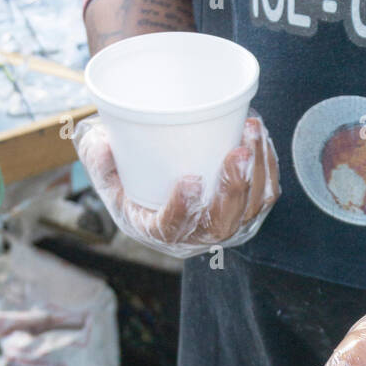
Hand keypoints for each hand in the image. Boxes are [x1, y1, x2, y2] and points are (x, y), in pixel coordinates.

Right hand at [73, 114, 280, 257]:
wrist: (158, 181)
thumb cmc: (129, 174)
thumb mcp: (103, 167)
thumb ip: (97, 156)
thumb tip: (102, 143)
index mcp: (156, 230)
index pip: (171, 229)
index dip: (182, 209)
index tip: (189, 181)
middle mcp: (194, 236)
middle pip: (222, 223)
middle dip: (235, 188)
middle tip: (238, 150)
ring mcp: (225, 227)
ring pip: (252, 208)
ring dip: (257, 170)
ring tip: (251, 129)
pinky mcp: (247, 213)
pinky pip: (266, 196)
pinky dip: (267, 167)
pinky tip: (260, 138)